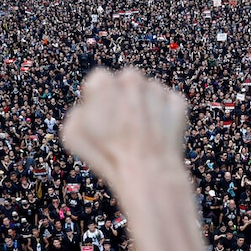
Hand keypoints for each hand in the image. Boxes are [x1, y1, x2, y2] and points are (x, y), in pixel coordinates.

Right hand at [62, 68, 186, 193]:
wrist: (147, 172)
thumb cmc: (107, 155)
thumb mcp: (72, 134)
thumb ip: (76, 113)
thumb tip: (86, 108)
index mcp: (103, 82)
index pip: (99, 81)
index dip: (98, 100)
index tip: (101, 118)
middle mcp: (131, 78)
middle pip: (126, 83)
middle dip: (123, 99)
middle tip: (122, 125)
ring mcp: (157, 89)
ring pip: (148, 93)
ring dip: (144, 106)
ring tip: (140, 134)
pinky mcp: (177, 102)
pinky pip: (168, 104)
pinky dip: (164, 116)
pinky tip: (157, 135)